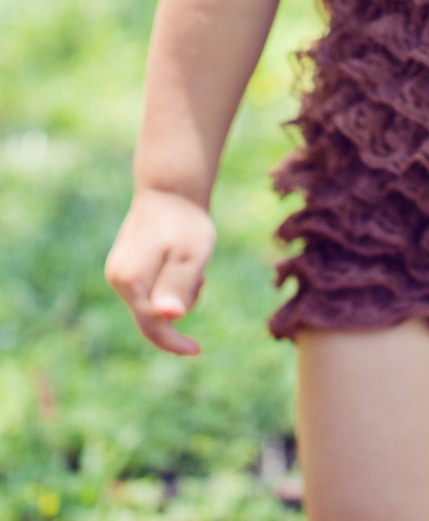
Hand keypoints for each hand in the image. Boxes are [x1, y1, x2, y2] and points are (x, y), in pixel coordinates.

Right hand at [105, 188, 215, 354]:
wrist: (171, 189)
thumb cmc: (185, 222)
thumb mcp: (191, 254)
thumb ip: (179, 286)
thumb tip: (168, 316)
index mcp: (131, 280)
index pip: (152, 327)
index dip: (174, 342)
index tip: (197, 350)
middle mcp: (118, 279)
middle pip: (154, 315)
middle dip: (180, 303)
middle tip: (199, 272)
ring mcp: (119, 272)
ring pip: (153, 302)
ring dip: (177, 290)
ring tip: (189, 260)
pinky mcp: (126, 267)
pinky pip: (151, 289)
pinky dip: (169, 281)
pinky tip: (180, 258)